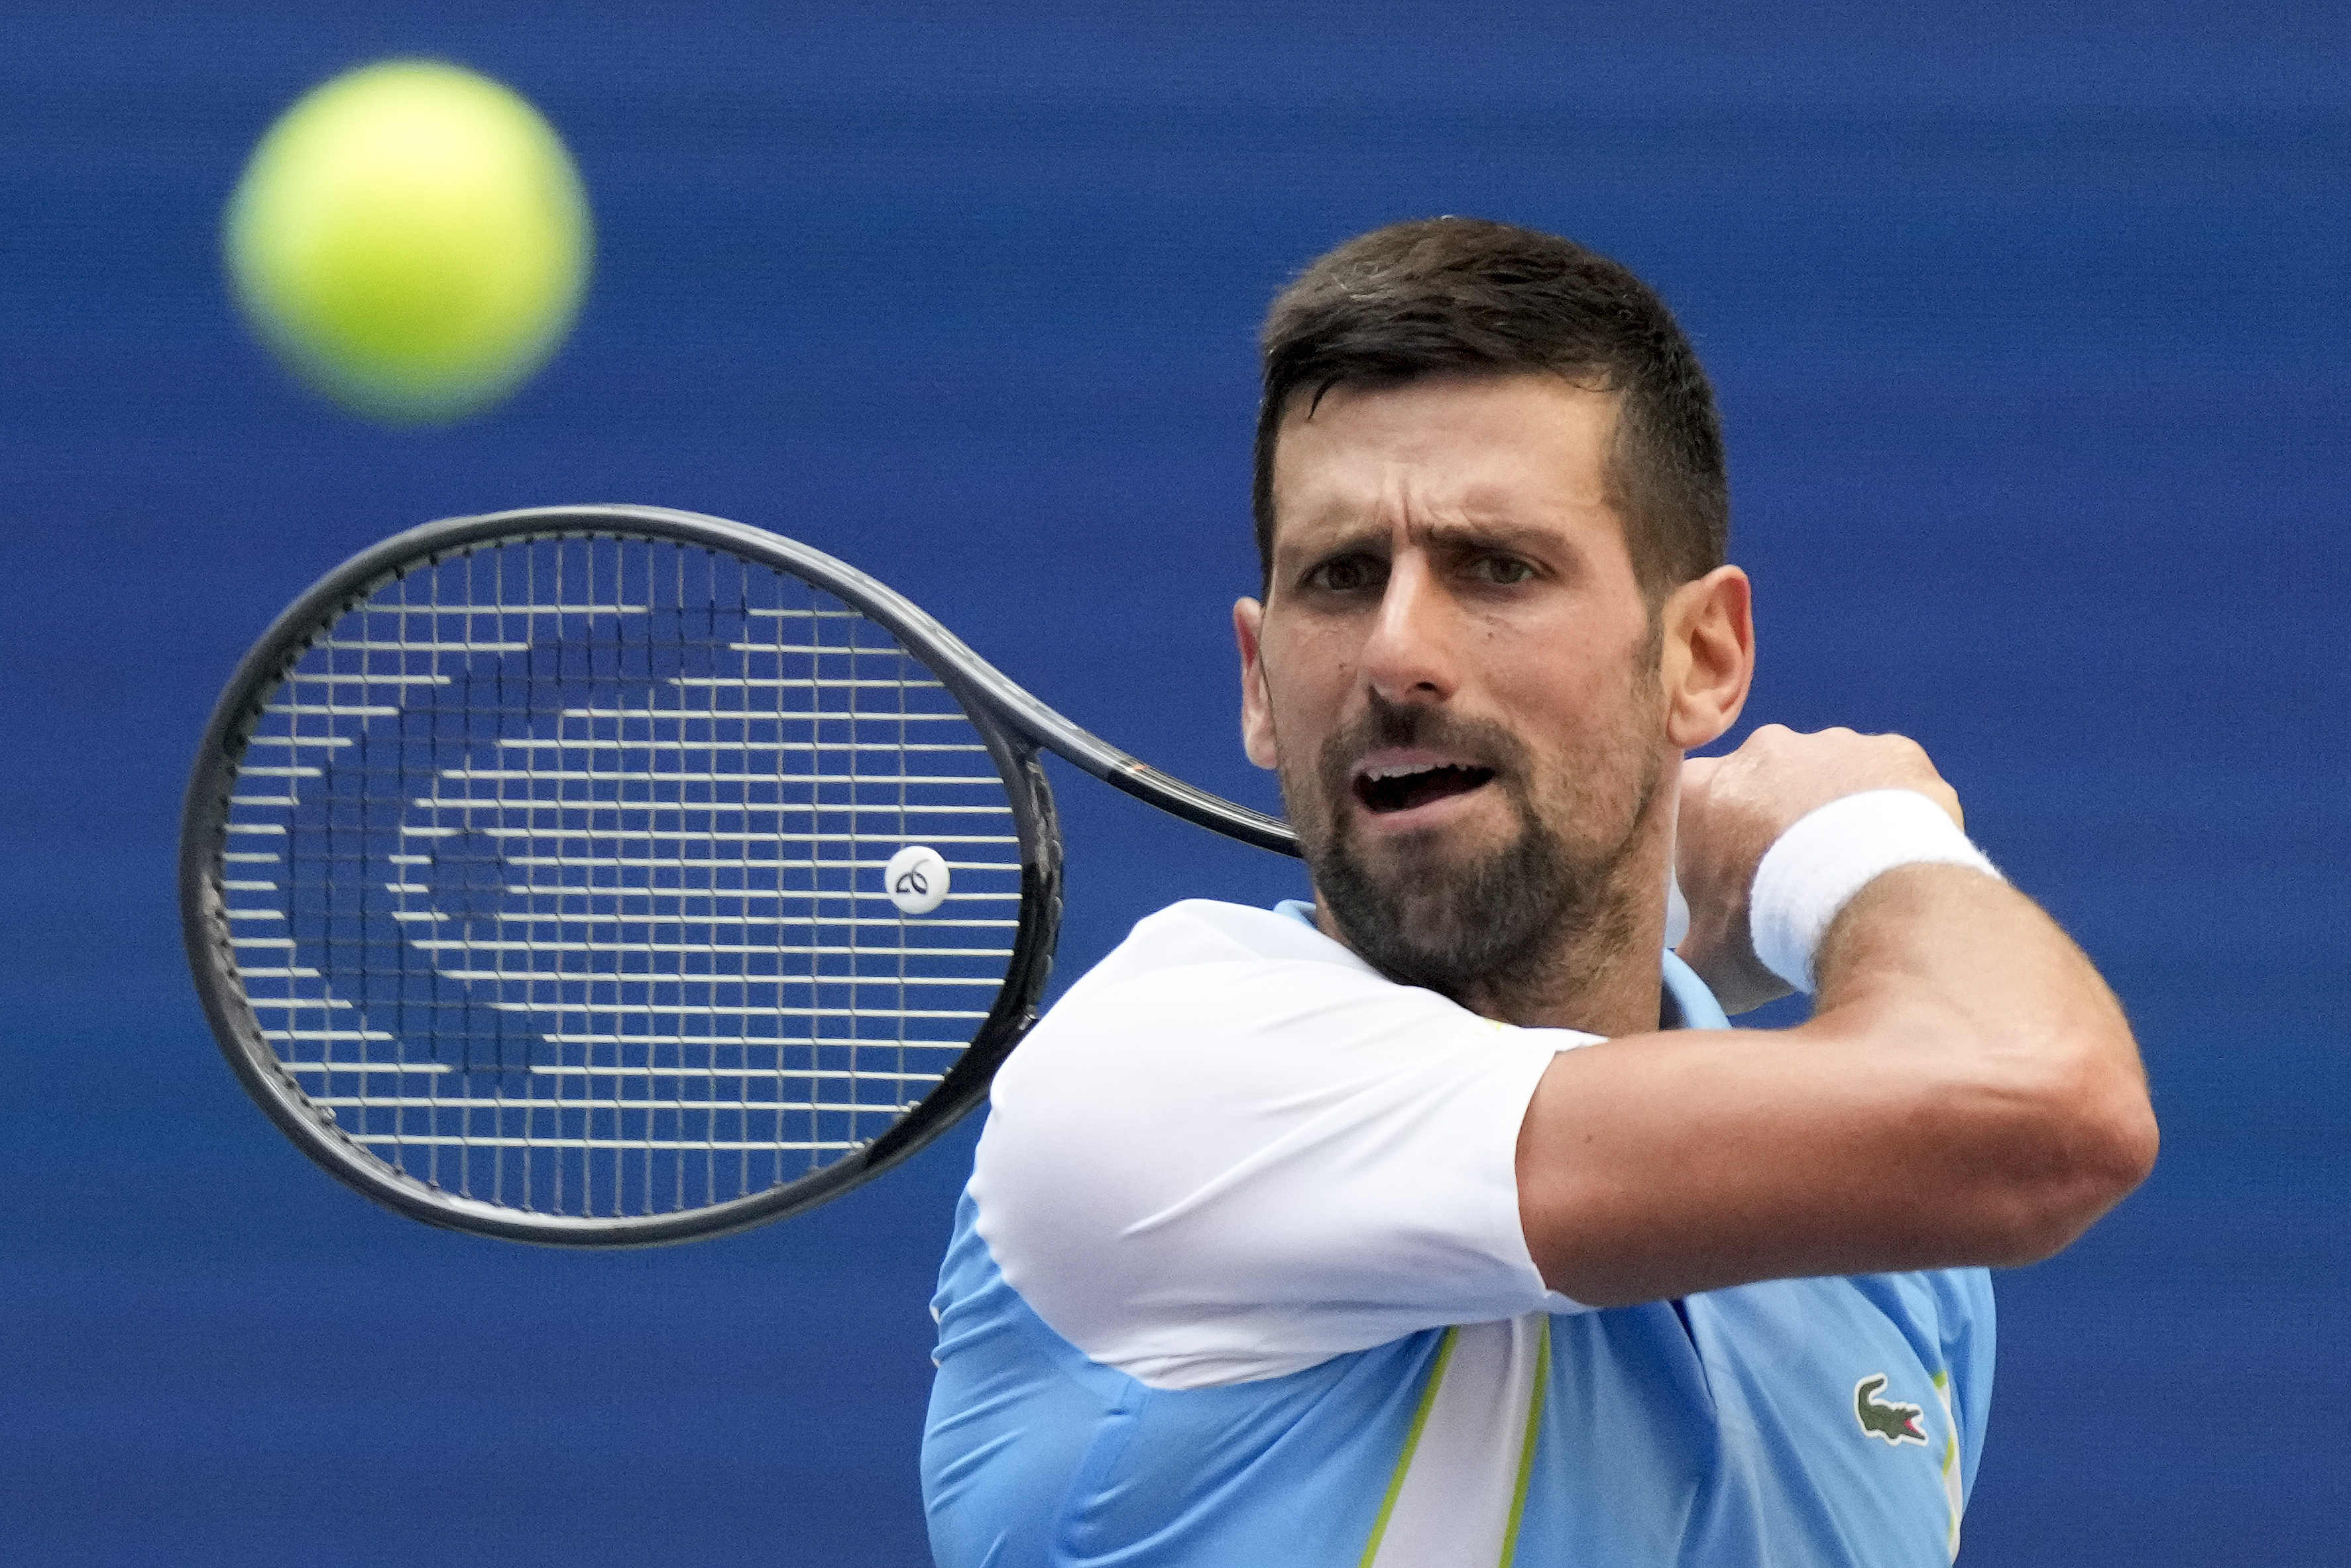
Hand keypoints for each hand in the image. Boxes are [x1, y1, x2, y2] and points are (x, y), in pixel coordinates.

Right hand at [1673, 725, 1963, 1012]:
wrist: (1872, 903)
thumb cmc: (1775, 927)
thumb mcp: (1706, 961)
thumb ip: (1678, 965)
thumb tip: (1668, 991)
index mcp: (1700, 788)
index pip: (1689, 805)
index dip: (1707, 843)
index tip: (1727, 879)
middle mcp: (1761, 750)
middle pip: (1761, 787)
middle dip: (1773, 825)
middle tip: (1792, 882)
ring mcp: (1833, 744)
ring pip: (1828, 779)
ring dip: (1834, 816)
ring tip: (1851, 873)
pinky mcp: (1895, 750)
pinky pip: (1890, 778)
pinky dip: (1892, 810)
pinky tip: (1893, 854)